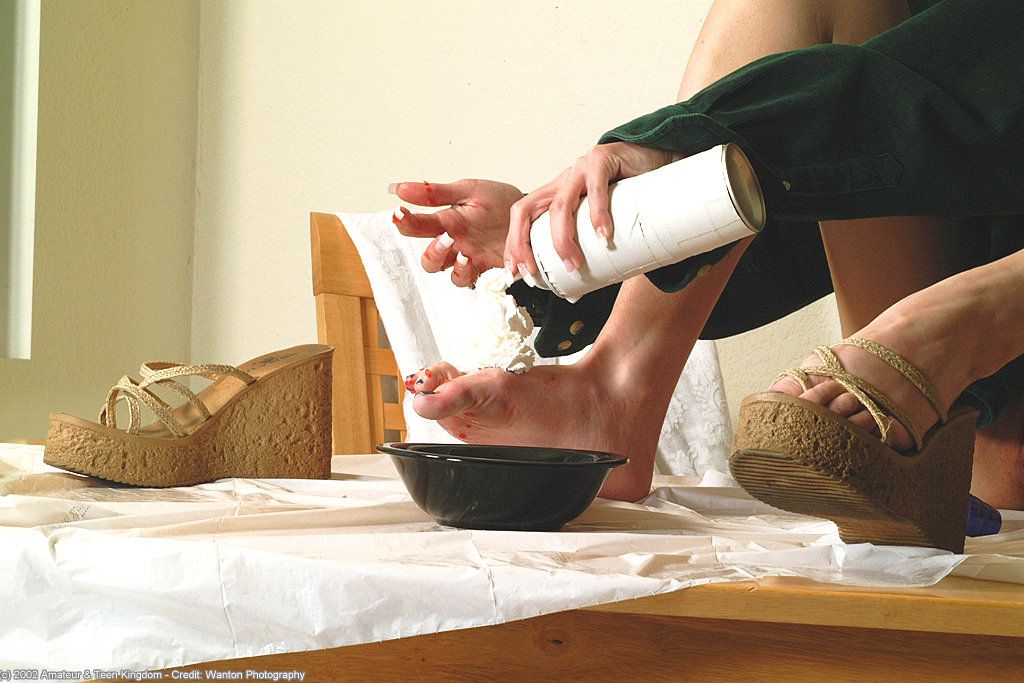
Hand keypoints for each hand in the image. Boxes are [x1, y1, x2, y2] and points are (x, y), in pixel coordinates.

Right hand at [389, 179, 523, 286]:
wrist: (530, 215)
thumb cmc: (499, 202)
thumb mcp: (467, 190)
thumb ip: (435, 193)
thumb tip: (400, 188)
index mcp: (446, 222)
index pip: (417, 226)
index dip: (405, 222)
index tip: (399, 214)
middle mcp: (454, 244)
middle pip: (429, 259)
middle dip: (431, 253)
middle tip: (444, 239)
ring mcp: (470, 258)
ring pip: (448, 273)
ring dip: (452, 267)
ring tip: (462, 254)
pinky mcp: (487, 269)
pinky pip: (472, 281)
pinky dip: (470, 274)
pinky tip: (474, 262)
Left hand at [507, 142, 673, 277]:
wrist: (659, 162)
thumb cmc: (630, 196)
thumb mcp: (599, 225)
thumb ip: (587, 251)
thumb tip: (577, 294)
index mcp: (557, 194)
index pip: (522, 216)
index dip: (514, 243)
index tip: (515, 271)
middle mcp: (563, 181)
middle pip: (528, 210)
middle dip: (523, 244)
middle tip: (534, 272)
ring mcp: (580, 169)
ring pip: (560, 205)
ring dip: (563, 239)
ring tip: (574, 264)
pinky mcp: (602, 159)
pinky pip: (596, 188)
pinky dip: (599, 215)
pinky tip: (604, 235)